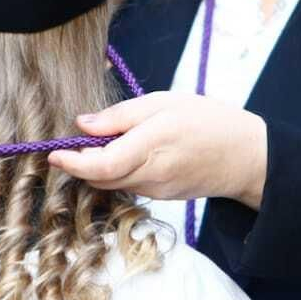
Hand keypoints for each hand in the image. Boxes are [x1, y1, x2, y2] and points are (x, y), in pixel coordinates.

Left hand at [48, 91, 267, 207]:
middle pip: (100, 178)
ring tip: (101, 144)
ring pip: (113, 183)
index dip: (72, 162)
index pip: (100, 165)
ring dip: (98, 169)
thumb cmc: (208, 120)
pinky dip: (117, 172)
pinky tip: (125, 154)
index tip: (54, 153)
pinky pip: (129, 185)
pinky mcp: (163, 197)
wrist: (246, 156)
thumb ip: (121, 115)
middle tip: (73, 143)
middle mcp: (151, 174)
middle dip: (80, 164)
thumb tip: (82, 125)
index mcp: (151, 145)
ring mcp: (157, 190)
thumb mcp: (163, 102)